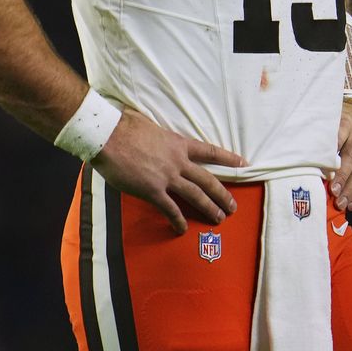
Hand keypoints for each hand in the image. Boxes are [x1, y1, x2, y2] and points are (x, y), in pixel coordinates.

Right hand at [90, 110, 246, 234]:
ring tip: (218, 219)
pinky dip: (177, 220)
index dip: (228, 158)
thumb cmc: (123, 125)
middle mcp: (178, 162)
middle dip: (222, 194)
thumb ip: (155, 129)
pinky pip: (170, 209)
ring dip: (209, 208)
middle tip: (232, 206)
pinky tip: (182, 229)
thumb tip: (147, 124)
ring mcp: (167, 177)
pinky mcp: (153, 191)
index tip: (244, 163)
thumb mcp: (147, 122)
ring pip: (195, 196)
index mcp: (177, 144)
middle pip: (207, 180)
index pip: (209, 152)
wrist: (108, 136)